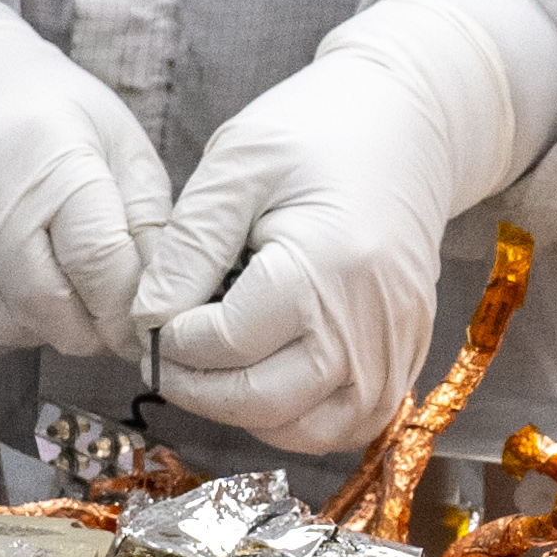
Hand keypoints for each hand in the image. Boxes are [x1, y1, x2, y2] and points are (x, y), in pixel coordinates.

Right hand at [0, 0, 170, 364]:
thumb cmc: (58, 116)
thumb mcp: (123, 150)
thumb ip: (149, 227)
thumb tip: (164, 308)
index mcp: (54, 167)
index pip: (98, 263)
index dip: (132, 307)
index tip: (151, 323)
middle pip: (50, 307)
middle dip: (95, 328)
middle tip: (114, 315)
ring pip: (11, 326)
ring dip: (52, 326)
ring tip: (67, 288)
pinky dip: (9, 326)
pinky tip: (21, 289)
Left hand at [136, 0, 556, 455]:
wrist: (410, 126)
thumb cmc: (318, 133)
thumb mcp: (238, 165)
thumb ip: (188, 246)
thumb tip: (147, 320)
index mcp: (327, 267)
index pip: (226, 344)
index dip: (171, 341)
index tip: (149, 318)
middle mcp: (370, 324)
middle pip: (262, 402)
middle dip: (195, 387)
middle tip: (162, 354)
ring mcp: (396, 349)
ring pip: (304, 430)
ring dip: (243, 413)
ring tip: (210, 367)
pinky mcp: (406, 360)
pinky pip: (345, 424)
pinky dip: (295, 417)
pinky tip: (262, 374)